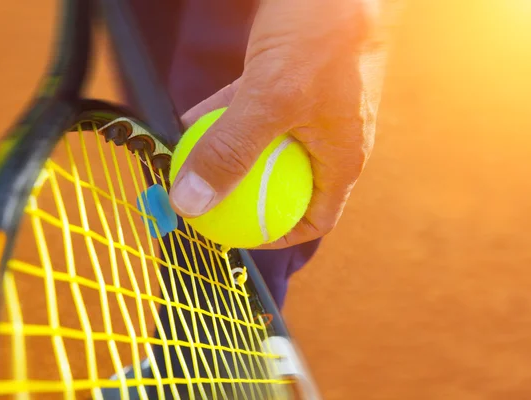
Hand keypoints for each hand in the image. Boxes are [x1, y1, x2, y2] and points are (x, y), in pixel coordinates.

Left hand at [169, 0, 386, 248]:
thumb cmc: (324, 38)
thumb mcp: (271, 101)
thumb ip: (231, 151)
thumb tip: (191, 202)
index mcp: (342, 159)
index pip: (313, 219)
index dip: (276, 236)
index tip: (234, 233)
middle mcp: (328, 141)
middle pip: (282, 186)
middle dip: (243, 197)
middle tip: (203, 202)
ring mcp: (309, 113)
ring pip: (264, 149)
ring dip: (228, 155)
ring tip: (188, 163)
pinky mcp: (291, 85)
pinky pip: (254, 112)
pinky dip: (226, 118)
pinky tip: (192, 119)